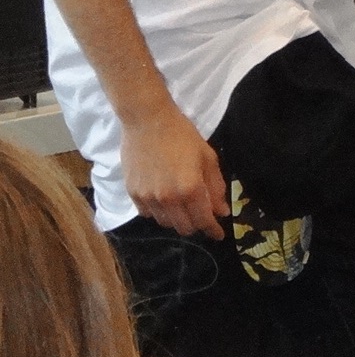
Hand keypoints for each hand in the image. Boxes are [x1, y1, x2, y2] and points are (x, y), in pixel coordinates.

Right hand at [119, 97, 227, 238]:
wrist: (147, 122)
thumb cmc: (182, 136)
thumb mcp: (208, 158)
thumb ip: (216, 187)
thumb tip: (221, 212)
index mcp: (190, 189)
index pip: (203, 221)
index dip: (212, 230)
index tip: (218, 235)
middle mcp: (168, 199)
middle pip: (184, 227)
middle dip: (196, 225)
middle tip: (202, 214)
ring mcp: (147, 198)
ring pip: (165, 223)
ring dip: (177, 219)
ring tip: (183, 205)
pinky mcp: (132, 193)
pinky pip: (147, 214)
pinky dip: (159, 212)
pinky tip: (164, 200)